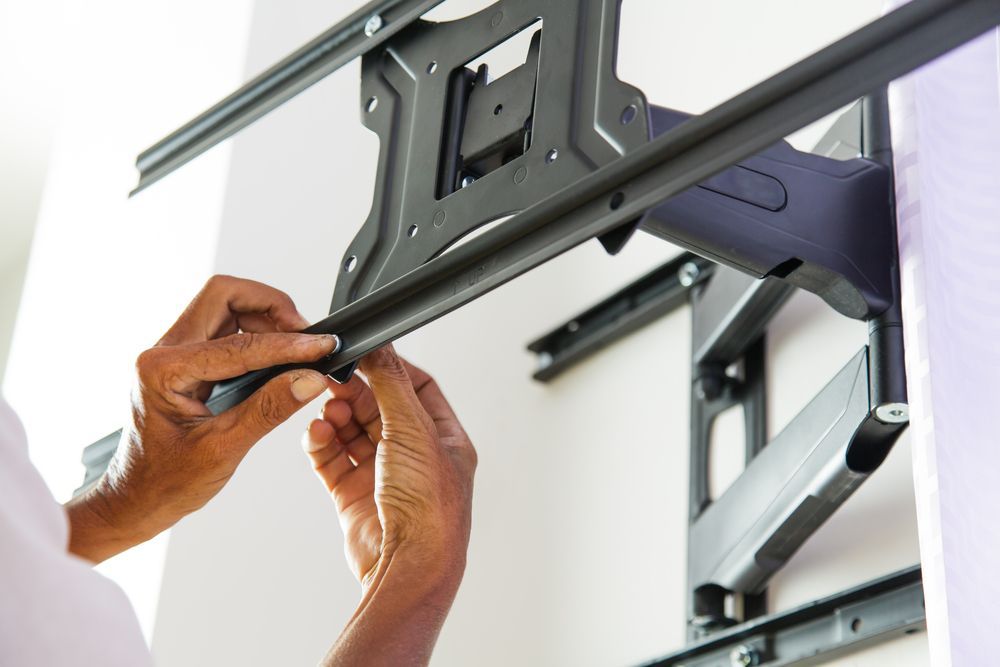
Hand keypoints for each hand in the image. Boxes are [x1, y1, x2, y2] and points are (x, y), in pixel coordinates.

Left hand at [66, 275, 336, 562]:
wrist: (135, 500)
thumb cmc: (165, 483)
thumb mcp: (223, 450)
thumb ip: (269, 409)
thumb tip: (310, 379)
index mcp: (163, 371)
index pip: (239, 344)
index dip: (287, 345)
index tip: (321, 346)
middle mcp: (162, 351)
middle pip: (223, 295)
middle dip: (270, 304)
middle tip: (304, 333)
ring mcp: (171, 352)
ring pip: (225, 305)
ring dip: (265, 317)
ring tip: (296, 347)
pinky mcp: (184, 359)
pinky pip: (224, 327)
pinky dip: (256, 332)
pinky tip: (277, 356)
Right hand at [303, 346, 475, 666]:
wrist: (408, 564)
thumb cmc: (429, 504)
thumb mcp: (413, 429)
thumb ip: (391, 383)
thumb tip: (380, 343)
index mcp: (443, 438)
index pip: (416, 388)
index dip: (389, 370)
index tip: (363, 355)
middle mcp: (415, 455)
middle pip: (378, 407)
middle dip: (354, 392)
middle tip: (332, 378)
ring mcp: (383, 475)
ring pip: (351, 431)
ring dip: (335, 417)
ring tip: (326, 410)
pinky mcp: (353, 496)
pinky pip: (331, 459)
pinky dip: (320, 444)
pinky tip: (316, 434)